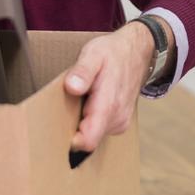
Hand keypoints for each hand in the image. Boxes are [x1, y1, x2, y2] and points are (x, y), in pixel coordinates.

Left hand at [63, 22, 154, 152]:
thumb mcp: (94, 54)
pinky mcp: (120, 122)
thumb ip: (82, 72)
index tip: (58, 124)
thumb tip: (72, 87)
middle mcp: (117, 119)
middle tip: (68, 102)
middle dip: (72, 125)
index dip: (69, 139)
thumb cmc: (113, 54)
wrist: (137, 53)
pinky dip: (90, 118)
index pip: (88, 141)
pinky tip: (90, 101)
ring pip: (92, 134)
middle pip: (86, 139)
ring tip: (81, 98)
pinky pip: (99, 129)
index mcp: (108, 106)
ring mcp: (120, 122)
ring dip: (81, 121)